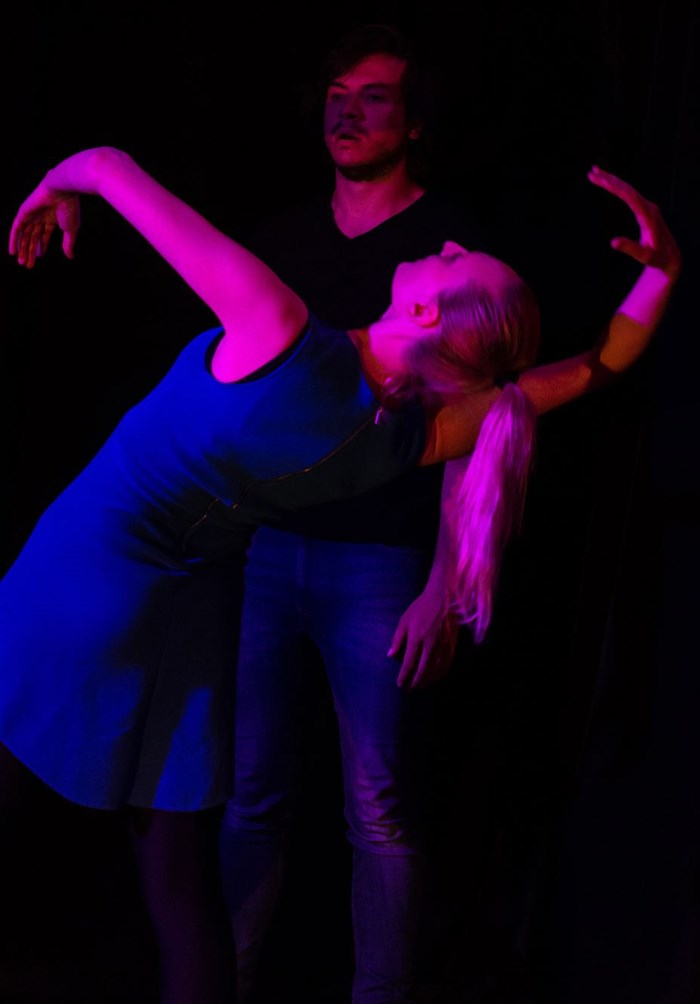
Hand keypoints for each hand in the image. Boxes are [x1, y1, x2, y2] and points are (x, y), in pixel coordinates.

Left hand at [9, 178, 80, 267]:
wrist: (62, 191)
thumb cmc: (69, 208)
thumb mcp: (71, 229)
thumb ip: (68, 243)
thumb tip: (70, 257)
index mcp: (52, 219)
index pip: (44, 235)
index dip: (42, 246)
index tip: (40, 257)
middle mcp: (40, 217)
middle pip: (33, 237)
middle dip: (30, 251)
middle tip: (28, 265)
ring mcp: (31, 215)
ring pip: (25, 235)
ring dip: (22, 249)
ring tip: (22, 263)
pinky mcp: (23, 213)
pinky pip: (16, 229)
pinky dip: (14, 240)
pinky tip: (12, 251)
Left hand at [388, 588, 458, 689]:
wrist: (442, 597)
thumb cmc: (420, 608)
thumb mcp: (404, 621)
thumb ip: (397, 639)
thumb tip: (390, 655)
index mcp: (416, 638)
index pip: (409, 664)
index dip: (404, 676)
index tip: (400, 684)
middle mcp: (430, 644)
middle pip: (423, 670)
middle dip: (415, 682)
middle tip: (409, 689)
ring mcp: (442, 645)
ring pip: (436, 670)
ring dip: (427, 680)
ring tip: (420, 685)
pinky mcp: (451, 644)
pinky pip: (447, 664)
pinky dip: (441, 673)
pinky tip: (436, 677)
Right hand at [588, 165, 681, 280]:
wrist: (669, 255)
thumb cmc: (656, 257)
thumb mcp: (644, 256)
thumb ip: (630, 248)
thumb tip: (612, 242)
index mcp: (648, 215)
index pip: (629, 196)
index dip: (614, 187)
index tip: (600, 180)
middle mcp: (649, 206)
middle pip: (627, 188)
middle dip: (609, 179)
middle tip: (591, 172)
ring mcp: (647, 206)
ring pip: (628, 189)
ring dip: (612, 180)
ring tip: (594, 173)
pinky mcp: (645, 208)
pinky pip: (629, 194)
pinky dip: (617, 188)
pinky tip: (608, 183)